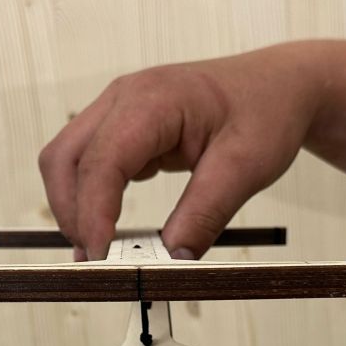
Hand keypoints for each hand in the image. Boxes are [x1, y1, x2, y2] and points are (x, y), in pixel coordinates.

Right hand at [38, 42, 327, 259]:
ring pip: (68, 161)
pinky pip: (89, 164)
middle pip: (65, 158)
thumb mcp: (246, 167)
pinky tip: (109, 229)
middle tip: (96, 260)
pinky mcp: (123, 128)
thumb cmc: (266, 112)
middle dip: (72, 213)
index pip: (103, 160)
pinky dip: (89, 198)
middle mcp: (124, 99)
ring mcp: (119, 111)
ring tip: (98, 250)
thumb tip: (169, 259)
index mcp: (153, 100)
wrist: (280, 86)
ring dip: (75, 206)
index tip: (101, 257)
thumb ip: (205, 214)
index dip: (94, 213)